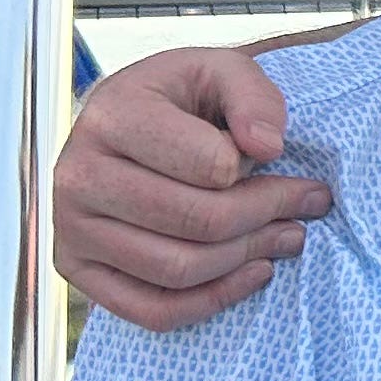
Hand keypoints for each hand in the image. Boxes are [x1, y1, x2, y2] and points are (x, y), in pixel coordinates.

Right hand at [54, 49, 325, 328]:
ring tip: (290, 235)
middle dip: (268, 216)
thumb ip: (253, 95)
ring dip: (250, 257)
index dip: (258, 169)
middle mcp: (76, 175)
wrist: (130, 123)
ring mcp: (70, 228)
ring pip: (178, 270)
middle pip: (198, 222)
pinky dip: (213, 300)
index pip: (210, 167)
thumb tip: (267, 146)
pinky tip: (255, 272)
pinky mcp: (76, 269)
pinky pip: (153, 310)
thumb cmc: (183, 99)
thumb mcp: (221, 70)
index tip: (281, 156)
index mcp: (111, 117)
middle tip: (310, 205)